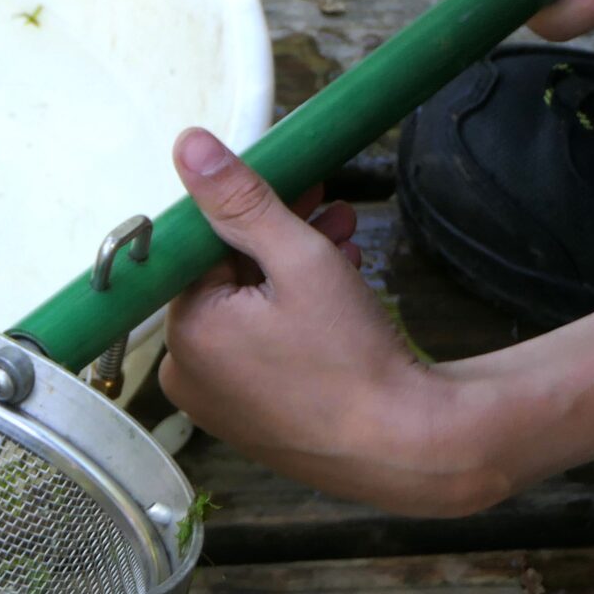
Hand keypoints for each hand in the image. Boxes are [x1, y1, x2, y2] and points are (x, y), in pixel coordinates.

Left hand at [157, 130, 510, 518]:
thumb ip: (241, 199)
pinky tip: (339, 283)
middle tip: (330, 202)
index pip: (200, 245)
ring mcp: (218, 400)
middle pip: (224, 275)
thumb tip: (188, 146)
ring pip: (247, 307)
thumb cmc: (353, 359)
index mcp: (186, 332)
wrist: (407, 446)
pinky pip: (259, 346)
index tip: (293, 179)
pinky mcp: (249, 415)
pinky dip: (292, 312)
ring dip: (294, 266)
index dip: (249, 206)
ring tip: (346, 238)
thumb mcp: (298, 258)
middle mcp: (188, 372)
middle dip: (279, 232)